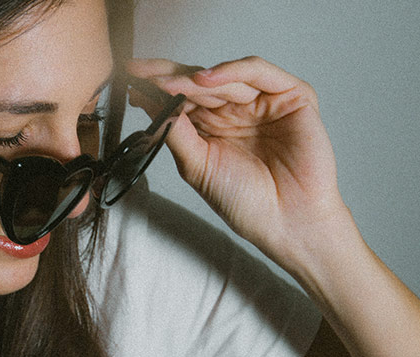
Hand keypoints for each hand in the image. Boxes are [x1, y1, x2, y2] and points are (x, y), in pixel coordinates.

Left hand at [127, 57, 347, 260]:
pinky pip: (258, 73)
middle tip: (140, 73)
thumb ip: (174, 130)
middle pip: (198, 81)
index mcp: (211, 125)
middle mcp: (235, 109)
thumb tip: (146, 101)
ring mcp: (263, 101)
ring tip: (167, 83)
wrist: (286, 222)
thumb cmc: (245, 201)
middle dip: (167, 76)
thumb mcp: (195, 163)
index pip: (181, 96)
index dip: (154, 87)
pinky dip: (230, 71)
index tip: (128, 80)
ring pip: (223, 76)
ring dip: (192, 77)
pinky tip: (204, 78)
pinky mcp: (292, 96)